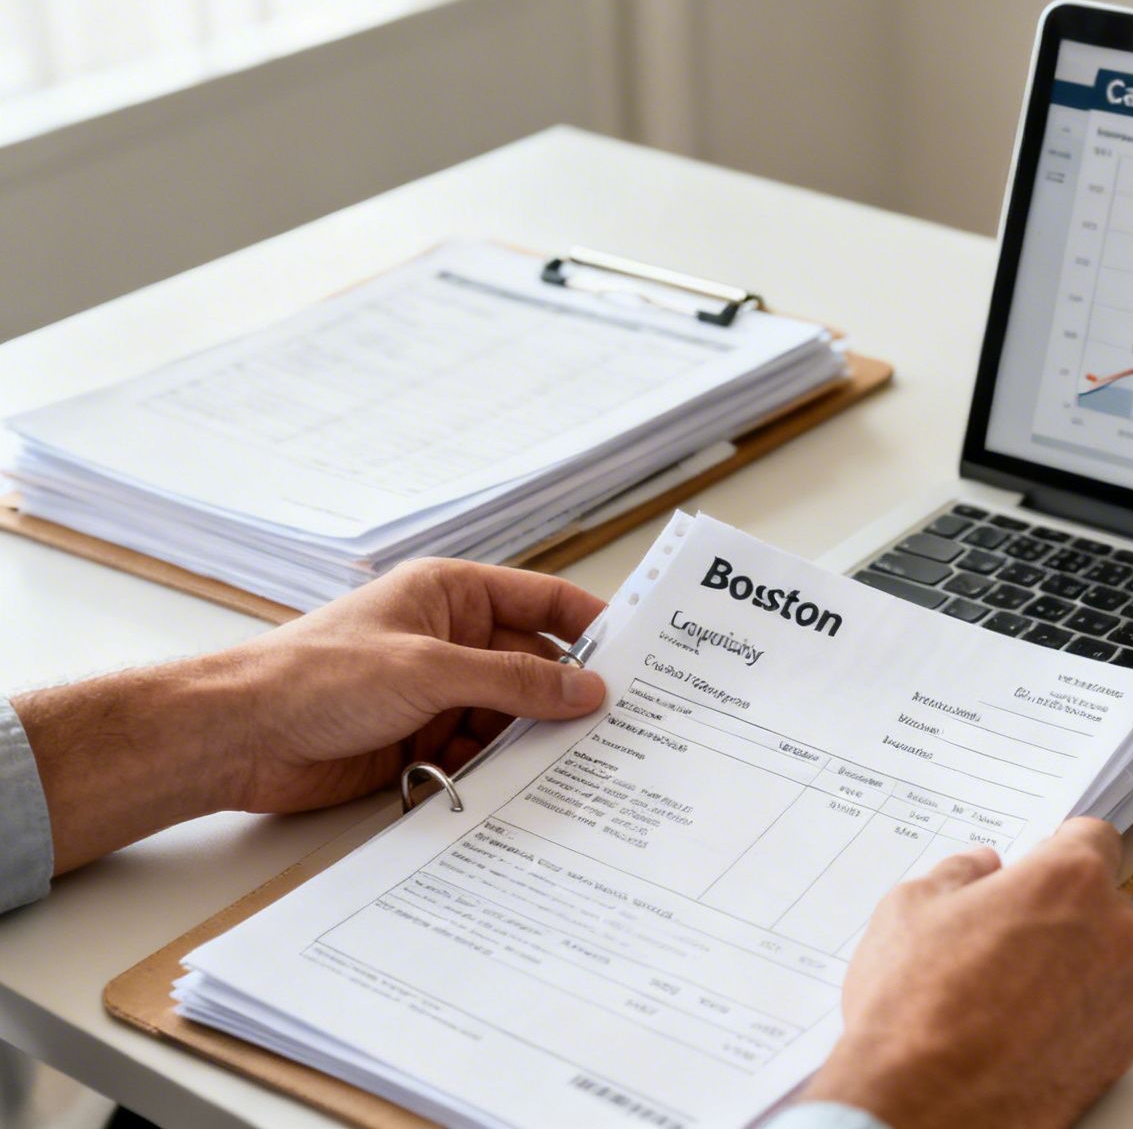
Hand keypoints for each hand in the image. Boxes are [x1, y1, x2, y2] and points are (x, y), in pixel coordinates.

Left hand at [217, 558, 606, 813]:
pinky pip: (482, 753)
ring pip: (512, 716)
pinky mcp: (421, 741)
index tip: (643, 655)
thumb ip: (515, 681)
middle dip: (570, 695)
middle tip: (626, 725)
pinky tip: (527, 790)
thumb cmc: (316, 677)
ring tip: (584, 765)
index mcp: (451, 594)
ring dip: (535, 740)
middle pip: (534, 664)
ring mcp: (436, 692)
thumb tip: (589, 690)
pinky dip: (501, 771)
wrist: (237, 738)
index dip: (593, 624)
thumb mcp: (430, 670)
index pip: (543, 598)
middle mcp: (449, 640)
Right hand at [801, 818, 1132, 1128]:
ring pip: (1106, 961)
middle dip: (1060, 913)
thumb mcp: (911, 907)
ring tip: (1004, 994)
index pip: (1094, 837)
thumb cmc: (915, 1009)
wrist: (921, 1108)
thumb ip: (959, 873)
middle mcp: (1114, 933)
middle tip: (1003, 938)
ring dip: (1071, 967)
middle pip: (1101, 903)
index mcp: (1069, 881)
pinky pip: (1104, 1015)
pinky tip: (1020, 1031)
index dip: (1059, 848)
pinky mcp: (1121, 1052)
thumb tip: (979, 869)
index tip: (1039, 864)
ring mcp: (1124, 997)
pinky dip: (1074, 1018)